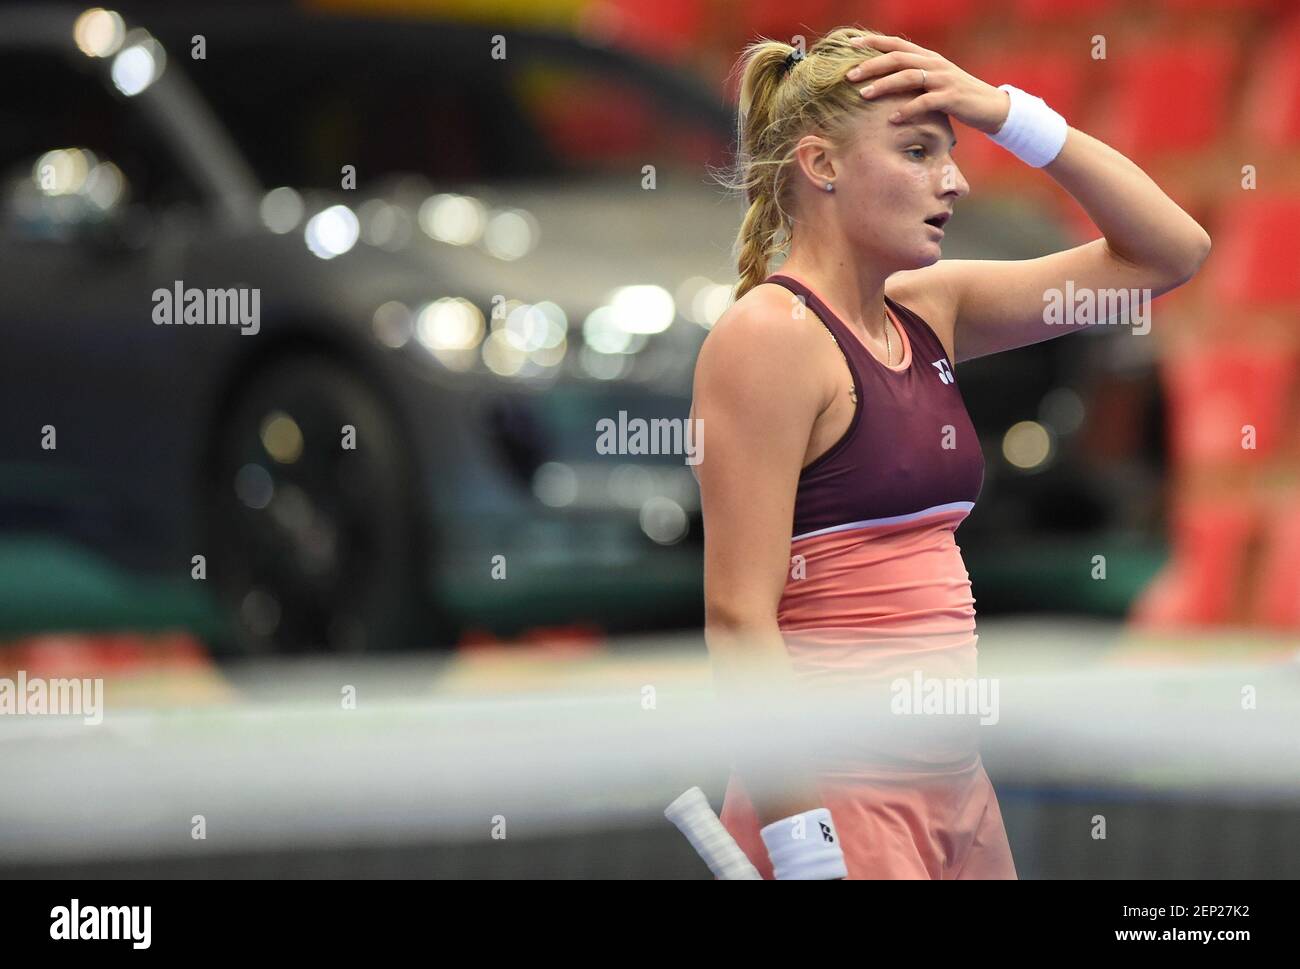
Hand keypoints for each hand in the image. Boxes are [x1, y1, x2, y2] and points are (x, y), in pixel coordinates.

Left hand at [845, 33, 1009, 134]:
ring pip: (908, 77)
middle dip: (871, 65)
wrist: (989, 106)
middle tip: (848, 76)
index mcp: (928, 57)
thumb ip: (913, 77)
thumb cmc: (955, 96)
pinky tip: (893, 119)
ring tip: (864, 95)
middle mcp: (934, 64)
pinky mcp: (951, 97)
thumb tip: (883, 79)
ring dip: (884, 85)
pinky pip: (925, 102)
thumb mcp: (933, 81)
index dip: (873, 42)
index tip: (850, 45)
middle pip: (898, 58)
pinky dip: (907, 110)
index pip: (897, 44)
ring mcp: (943, 79)